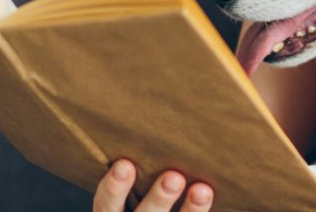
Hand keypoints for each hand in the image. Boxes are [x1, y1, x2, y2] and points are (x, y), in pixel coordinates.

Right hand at [93, 159, 212, 211]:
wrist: (163, 210)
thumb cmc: (147, 192)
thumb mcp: (132, 187)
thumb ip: (139, 166)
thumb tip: (149, 113)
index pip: (106, 206)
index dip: (113, 188)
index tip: (124, 164)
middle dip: (158, 199)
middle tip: (174, 177)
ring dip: (190, 211)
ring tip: (202, 190)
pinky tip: (209, 195)